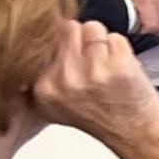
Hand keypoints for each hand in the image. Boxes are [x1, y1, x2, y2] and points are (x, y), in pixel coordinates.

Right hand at [30, 20, 158, 158]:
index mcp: (44, 87)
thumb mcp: (53, 106)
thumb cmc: (98, 117)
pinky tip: (119, 67)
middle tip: (91, 59)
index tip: (71, 54)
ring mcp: (93, 70)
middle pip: (70, 28)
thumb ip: (37, 81)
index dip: (63, 42)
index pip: (47, 39)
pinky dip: (121, 48)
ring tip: (105, 63)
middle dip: (82, 39)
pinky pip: (116, 37)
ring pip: (93, 28)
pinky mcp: (119, 65)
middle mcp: (66, 78)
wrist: (131, 130)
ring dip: (102, 41)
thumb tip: (27, 50)